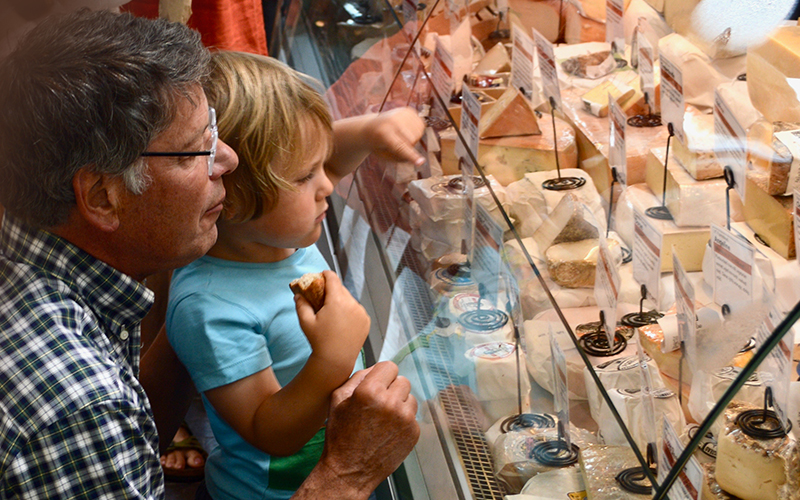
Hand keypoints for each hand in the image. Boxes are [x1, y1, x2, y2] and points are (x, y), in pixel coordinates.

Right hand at [295, 270, 368, 373]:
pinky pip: (356, 309)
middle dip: (332, 290)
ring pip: (349, 299)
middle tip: (322, 297)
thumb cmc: (320, 342)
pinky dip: (349, 311)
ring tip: (332, 313)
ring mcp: (361, 312)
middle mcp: (352, 304)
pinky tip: (341, 321)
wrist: (336, 360)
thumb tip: (298, 294)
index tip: (321, 276)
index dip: (325, 274)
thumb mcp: (306, 322)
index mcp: (337, 301)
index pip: (332, 278)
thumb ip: (301, 304)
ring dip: (341, 301)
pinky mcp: (366, 320)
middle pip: (341, 288)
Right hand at [318, 362, 419, 496]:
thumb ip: (357, 377)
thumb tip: (374, 368)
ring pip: (410, 397)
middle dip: (391, 389)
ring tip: (383, 418)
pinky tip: (388, 430)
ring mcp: (405, 418)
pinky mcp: (413, 432)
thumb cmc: (341, 435)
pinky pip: (412, 416)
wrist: (350, 470)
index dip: (381, 375)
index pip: (389, 366)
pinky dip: (403, 420)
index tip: (377, 383)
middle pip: (402, 380)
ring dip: (399, 404)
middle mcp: (390, 402)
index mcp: (370, 391)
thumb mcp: (338, 399)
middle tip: (378, 403)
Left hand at [365, 107, 424, 165]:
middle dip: (409, 147)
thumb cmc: (377, 144)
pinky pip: (421, 125)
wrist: (370, 127)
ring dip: (413, 139)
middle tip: (396, 144)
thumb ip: (400, 158)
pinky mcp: (408, 110)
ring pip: (418, 134)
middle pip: (412, 141)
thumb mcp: (383, 155)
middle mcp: (392, 120)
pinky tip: (406, 129)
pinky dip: (416, 131)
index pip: (400, 147)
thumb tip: (418, 159)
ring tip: (400, 136)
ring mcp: (401, 113)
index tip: (421, 163)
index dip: (411, 155)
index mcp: (383, 134)